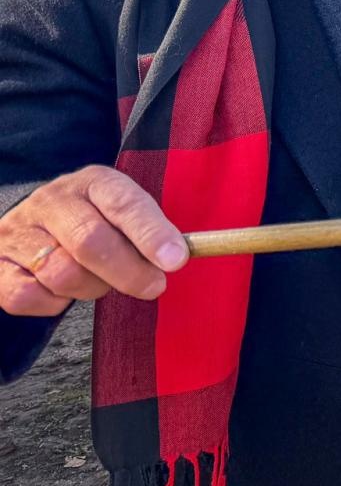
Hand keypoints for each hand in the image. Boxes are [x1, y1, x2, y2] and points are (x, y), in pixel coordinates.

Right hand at [0, 166, 187, 317]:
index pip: (124, 204)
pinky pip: (28, 296)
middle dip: (128, 271)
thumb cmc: (94, 221)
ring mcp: (18, 232)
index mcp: (93, 182)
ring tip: (101, 282)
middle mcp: (52, 201)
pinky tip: (64, 292)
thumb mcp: (122, 213)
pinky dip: (54, 303)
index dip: (151, 234)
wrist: (34, 223)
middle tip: (153, 286)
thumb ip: (148, 232)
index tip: (176, 260)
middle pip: (90, 241)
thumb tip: (175, 259)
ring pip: (62, 274)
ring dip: (92, 289)